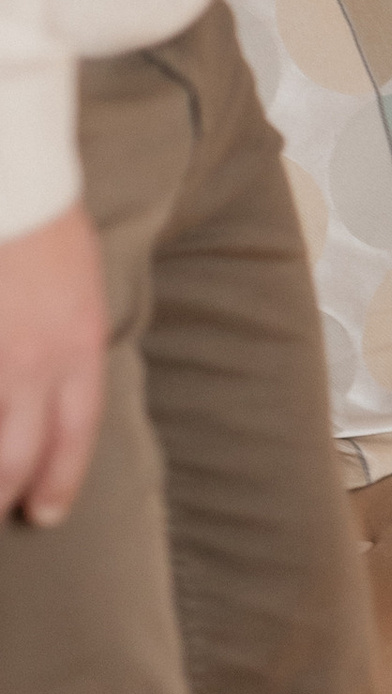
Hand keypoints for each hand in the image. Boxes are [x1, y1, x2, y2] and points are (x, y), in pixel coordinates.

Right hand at [0, 202, 109, 526]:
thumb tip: (57, 391)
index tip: (47, 511)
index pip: (74, 435)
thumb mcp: (81, 288)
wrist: (13, 182)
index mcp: (76, 346)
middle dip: (5, 491)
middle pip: (14, 454)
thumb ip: (72, 345)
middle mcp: (30, 362)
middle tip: (0, 508)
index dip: (59, 480)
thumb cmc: (47, 225)